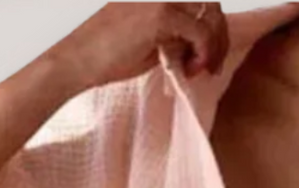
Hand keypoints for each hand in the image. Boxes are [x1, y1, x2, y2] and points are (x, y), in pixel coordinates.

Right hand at [51, 3, 229, 92]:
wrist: (78, 59)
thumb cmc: (107, 57)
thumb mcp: (150, 45)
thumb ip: (174, 39)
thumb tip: (198, 48)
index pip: (201, 3)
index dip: (213, 31)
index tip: (209, 61)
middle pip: (212, 5)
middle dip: (219, 39)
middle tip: (212, 68)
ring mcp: (162, 0)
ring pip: (210, 16)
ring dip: (213, 47)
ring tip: (197, 70)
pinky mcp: (161, 15)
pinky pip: (201, 32)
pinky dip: (204, 53)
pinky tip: (190, 69)